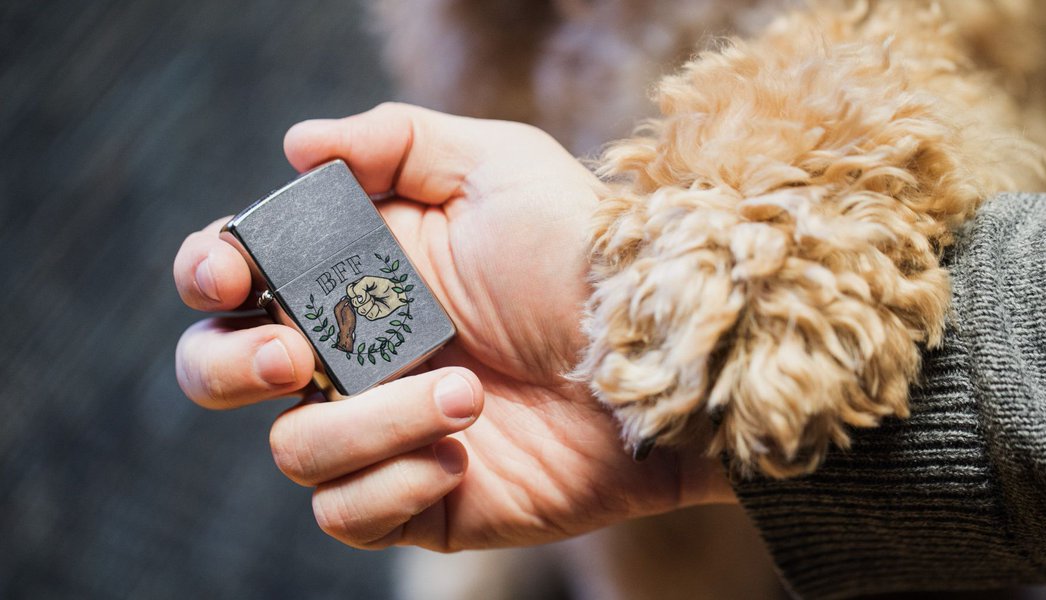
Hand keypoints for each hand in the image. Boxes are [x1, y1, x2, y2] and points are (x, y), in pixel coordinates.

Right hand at [173, 103, 733, 550]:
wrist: (659, 358)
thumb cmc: (581, 255)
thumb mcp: (496, 167)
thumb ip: (394, 140)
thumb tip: (298, 147)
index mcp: (356, 274)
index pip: (238, 277)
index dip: (208, 273)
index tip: (229, 273)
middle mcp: (356, 353)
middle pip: (221, 372)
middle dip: (231, 366)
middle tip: (296, 354)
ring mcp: (385, 430)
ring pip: (295, 448)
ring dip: (371, 422)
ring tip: (466, 391)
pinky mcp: (422, 501)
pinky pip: (347, 515)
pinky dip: (393, 483)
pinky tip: (463, 452)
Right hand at [347, 275, 405, 319]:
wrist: (395, 292)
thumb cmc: (383, 285)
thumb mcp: (369, 280)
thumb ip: (359, 287)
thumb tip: (357, 299)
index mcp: (357, 290)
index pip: (349, 291)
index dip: (355, 292)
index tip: (364, 289)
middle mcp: (359, 299)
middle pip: (354, 302)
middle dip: (364, 298)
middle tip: (372, 295)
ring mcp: (365, 308)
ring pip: (361, 310)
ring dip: (370, 304)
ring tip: (375, 300)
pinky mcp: (371, 315)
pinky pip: (369, 315)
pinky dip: (375, 310)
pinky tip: (379, 306)